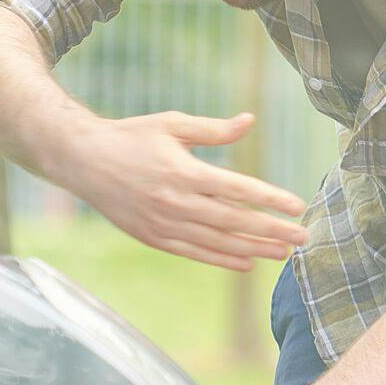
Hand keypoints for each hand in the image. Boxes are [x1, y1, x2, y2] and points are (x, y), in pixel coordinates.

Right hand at [50, 110, 308, 270]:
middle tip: (303, 237)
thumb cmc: (132, 136)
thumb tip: (250, 121)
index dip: (269, 199)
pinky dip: (222, 260)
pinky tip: (247, 263)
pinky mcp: (153, 237)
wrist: (82, 160)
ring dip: (254, 249)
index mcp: (183, 171)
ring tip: (284, 254)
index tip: (297, 206)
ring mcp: (163, 224)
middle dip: (271, 231)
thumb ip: (214, 129)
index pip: (236, 189)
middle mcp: (174, 202)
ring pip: (217, 242)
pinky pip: (194, 253)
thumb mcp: (172, 124)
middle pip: (233, 222)